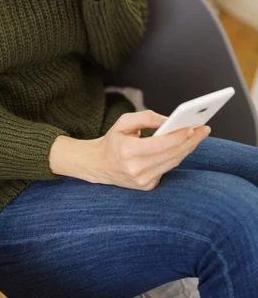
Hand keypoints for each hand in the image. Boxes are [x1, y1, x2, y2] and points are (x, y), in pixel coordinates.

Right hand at [75, 111, 210, 189]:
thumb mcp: (124, 122)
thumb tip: (168, 120)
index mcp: (127, 152)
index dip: (177, 137)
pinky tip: (186, 146)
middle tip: (204, 129)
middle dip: (190, 141)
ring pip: (173, 163)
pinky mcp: (148, 186)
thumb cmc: (114, 140)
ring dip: (188, 149)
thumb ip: (146, 117)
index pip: (159, 145)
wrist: (99, 165)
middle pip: (170, 155)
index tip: (192, 128)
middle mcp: (136, 170)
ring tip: (199, 135)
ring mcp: (142, 181)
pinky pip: (168, 169)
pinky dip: (178, 156)